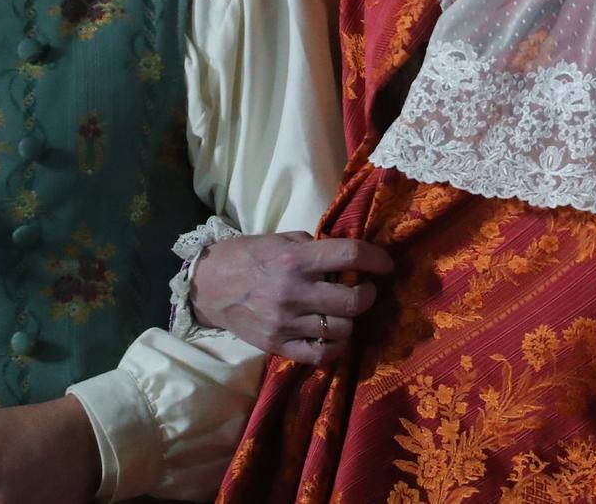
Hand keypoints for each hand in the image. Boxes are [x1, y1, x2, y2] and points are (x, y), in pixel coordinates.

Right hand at [189, 231, 392, 363]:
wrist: (209, 286)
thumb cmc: (250, 256)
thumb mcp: (284, 240)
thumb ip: (317, 248)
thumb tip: (350, 257)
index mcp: (297, 260)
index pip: (350, 256)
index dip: (377, 259)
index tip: (386, 264)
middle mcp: (294, 292)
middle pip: (353, 301)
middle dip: (368, 295)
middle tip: (365, 290)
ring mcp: (286, 322)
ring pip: (341, 330)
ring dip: (350, 321)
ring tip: (343, 312)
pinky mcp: (278, 346)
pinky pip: (320, 355)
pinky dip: (334, 348)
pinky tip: (333, 336)